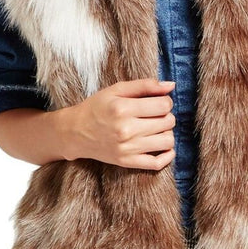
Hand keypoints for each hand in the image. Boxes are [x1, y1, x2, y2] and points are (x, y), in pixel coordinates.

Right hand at [60, 78, 176, 169]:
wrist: (75, 132)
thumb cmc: (97, 107)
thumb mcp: (117, 89)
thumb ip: (145, 85)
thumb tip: (171, 85)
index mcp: (123, 108)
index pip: (163, 105)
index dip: (166, 101)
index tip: (158, 102)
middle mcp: (126, 130)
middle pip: (167, 122)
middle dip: (166, 116)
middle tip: (156, 115)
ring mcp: (127, 148)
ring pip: (167, 141)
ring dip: (167, 133)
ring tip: (156, 129)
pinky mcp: (127, 162)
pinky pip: (157, 163)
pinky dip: (167, 155)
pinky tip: (163, 146)